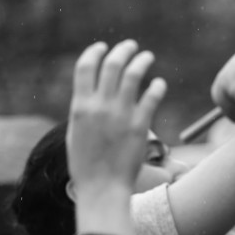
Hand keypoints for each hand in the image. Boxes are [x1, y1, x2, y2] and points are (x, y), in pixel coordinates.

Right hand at [67, 40, 165, 194]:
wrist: (102, 187)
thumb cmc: (86, 164)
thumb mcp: (75, 132)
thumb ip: (83, 110)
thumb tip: (90, 93)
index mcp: (80, 106)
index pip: (86, 67)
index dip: (95, 52)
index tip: (103, 47)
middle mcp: (100, 106)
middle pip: (112, 65)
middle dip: (122, 51)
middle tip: (131, 46)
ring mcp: (121, 115)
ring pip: (133, 75)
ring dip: (142, 61)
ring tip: (147, 57)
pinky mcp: (140, 126)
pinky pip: (152, 97)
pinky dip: (157, 87)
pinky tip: (159, 84)